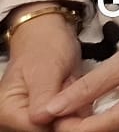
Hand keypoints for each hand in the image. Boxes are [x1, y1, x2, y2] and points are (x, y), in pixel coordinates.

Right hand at [0, 11, 80, 131]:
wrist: (46, 35)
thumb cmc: (46, 47)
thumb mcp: (48, 69)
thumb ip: (45, 96)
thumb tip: (44, 121)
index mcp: (7, 111)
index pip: (39, 130)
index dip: (62, 118)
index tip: (73, 96)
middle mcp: (10, 120)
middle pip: (48, 130)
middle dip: (67, 112)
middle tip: (70, 84)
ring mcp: (23, 120)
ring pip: (56, 125)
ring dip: (70, 110)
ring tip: (68, 84)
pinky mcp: (37, 118)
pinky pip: (59, 121)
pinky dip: (71, 109)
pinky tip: (69, 91)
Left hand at [38, 17, 118, 131]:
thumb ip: (88, 86)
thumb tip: (50, 108)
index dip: (60, 118)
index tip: (55, 95)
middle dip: (70, 119)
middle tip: (67, 92)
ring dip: (82, 118)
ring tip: (77, 93)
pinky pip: (111, 127)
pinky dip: (96, 117)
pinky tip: (92, 99)